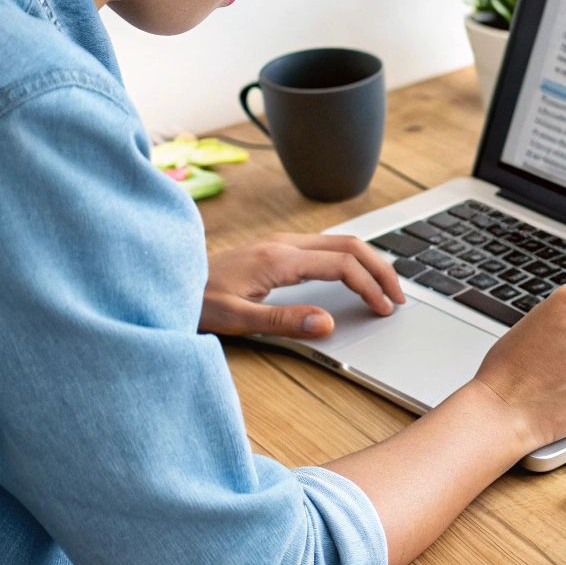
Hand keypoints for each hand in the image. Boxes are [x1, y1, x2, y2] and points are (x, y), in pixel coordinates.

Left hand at [202, 232, 406, 338]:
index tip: (384, 309)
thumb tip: (328, 323)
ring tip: (386, 287)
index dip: (369, 285)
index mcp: (279, 258)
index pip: (342, 264)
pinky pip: (327, 246)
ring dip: (369, 261)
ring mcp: (281, 243)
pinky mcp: (277, 249)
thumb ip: (284, 320)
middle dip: (381, 269)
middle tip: (400, 297)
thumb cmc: (195, 302)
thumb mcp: (236, 319)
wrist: (166, 282)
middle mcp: (284, 244)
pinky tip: (355, 275)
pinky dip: (351, 259)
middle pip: (350, 245)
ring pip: (341, 241)